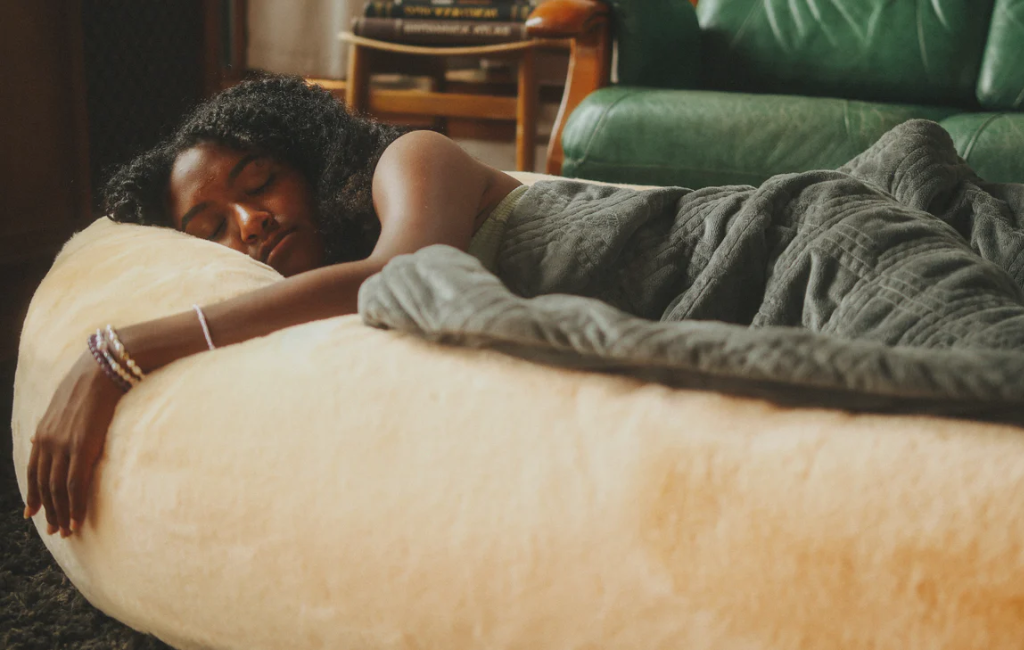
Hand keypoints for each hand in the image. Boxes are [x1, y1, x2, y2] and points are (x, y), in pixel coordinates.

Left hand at [24, 350, 122, 536]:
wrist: (101, 369)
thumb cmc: (89, 383)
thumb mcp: (61, 405)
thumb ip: (50, 427)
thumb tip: (37, 441)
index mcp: (43, 432)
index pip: (33, 471)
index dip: (33, 495)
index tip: (33, 514)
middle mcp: (48, 442)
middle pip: (44, 485)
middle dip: (48, 510)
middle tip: (54, 530)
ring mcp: (63, 446)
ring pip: (57, 489)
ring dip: (61, 513)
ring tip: (66, 531)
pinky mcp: (81, 447)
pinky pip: (74, 484)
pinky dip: (73, 505)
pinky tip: (75, 519)